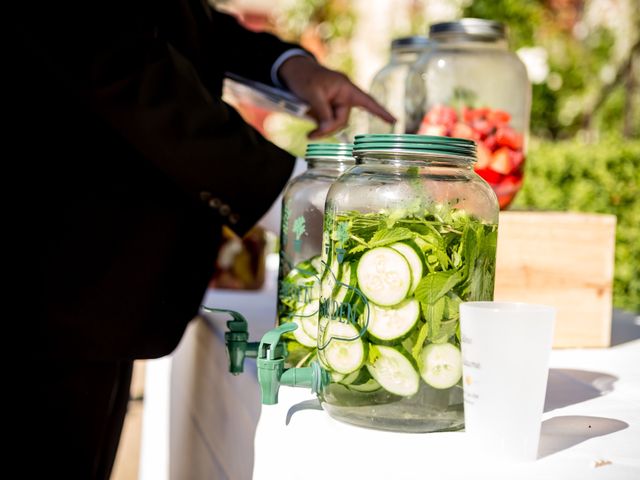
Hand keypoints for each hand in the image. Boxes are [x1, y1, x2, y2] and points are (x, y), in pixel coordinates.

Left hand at [278, 55, 394, 138]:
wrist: (290, 71)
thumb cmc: (304, 76)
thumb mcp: (312, 94)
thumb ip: (322, 112)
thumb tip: (328, 129)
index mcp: (346, 88)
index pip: (367, 101)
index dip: (381, 112)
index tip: (394, 121)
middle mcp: (343, 96)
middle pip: (343, 120)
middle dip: (329, 128)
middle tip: (311, 135)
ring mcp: (335, 103)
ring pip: (334, 123)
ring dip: (322, 129)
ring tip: (309, 133)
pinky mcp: (327, 108)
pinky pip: (327, 122)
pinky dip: (320, 127)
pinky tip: (311, 131)